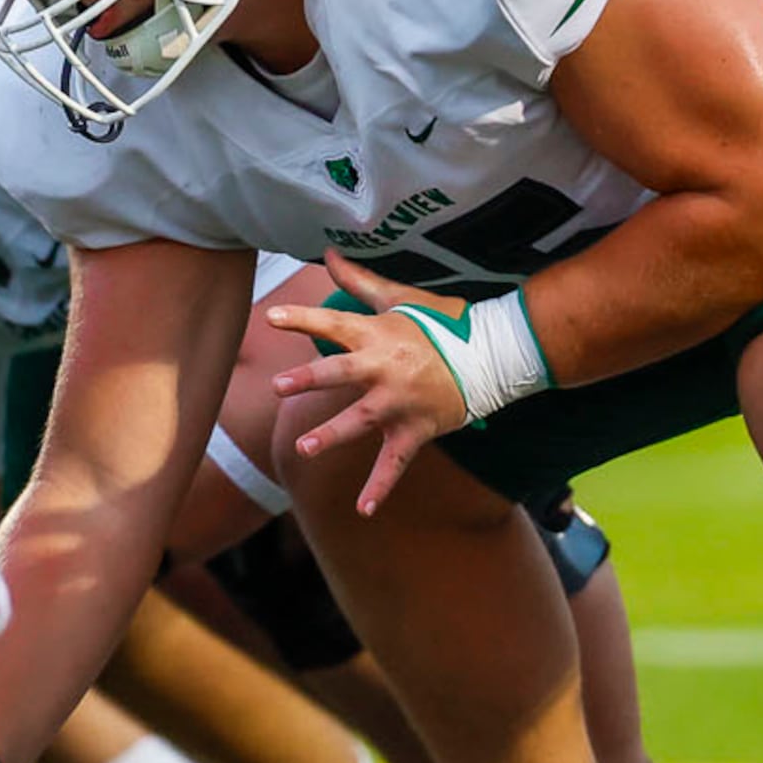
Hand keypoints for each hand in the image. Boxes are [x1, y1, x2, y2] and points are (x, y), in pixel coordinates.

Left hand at [263, 253, 474, 514]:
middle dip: (310, 380)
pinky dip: (379, 488)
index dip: (302, 319)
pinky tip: (362, 509)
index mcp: (379, 334)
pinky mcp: (416, 429)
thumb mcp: (401, 298)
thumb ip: (360, 281)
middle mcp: (387, 368)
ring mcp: (401, 402)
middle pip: (342, 374)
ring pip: (362, 420)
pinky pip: (394, 463)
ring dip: (333, 434)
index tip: (271, 317)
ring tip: (305, 448)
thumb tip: (328, 254)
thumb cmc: (442, 323)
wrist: (491, 355)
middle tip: (279, 385)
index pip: (334, 323)